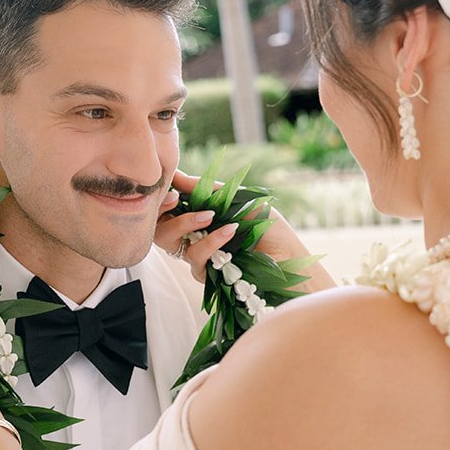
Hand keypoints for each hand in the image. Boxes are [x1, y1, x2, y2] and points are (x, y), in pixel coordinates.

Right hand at [163, 171, 335, 291]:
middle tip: (176, 199)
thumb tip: (177, 174)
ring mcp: (200, 257)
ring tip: (209, 215)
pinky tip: (230, 232)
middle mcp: (194, 236)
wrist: (291, 257)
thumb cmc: (269, 226)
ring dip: (185, 223)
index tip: (170, 186)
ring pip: (170, 243)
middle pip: (159, 225)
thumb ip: (207, 188)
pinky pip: (194, 258)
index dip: (162, 197)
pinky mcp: (207, 276)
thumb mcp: (239, 198)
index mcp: (200, 217)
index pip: (168, 207)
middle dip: (163, 211)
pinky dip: (210, 242)